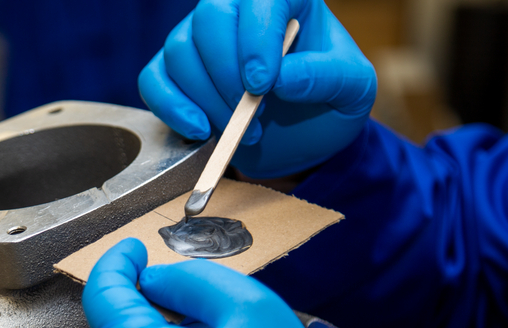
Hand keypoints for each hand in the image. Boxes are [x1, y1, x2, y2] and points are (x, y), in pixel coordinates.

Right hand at [139, 0, 376, 177]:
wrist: (303, 135)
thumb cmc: (330, 102)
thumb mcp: (353, 91)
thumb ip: (327, 77)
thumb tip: (282, 79)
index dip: (256, 40)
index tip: (262, 86)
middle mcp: (237, 9)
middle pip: (210, 18)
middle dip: (226, 75)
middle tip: (252, 117)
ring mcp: (200, 39)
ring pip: (180, 51)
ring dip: (207, 100)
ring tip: (242, 133)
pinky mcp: (176, 73)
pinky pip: (154, 79)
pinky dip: (171, 107)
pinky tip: (200, 130)